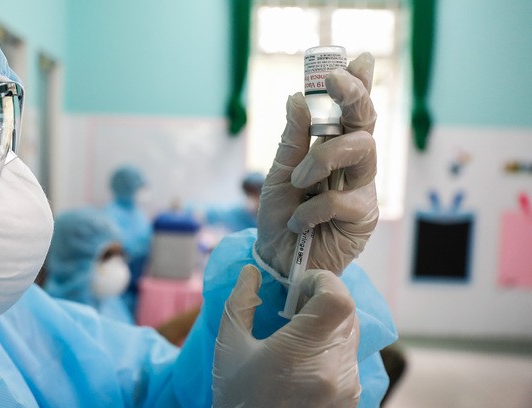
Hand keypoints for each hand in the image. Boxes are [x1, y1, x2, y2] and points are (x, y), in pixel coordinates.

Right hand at [212, 265, 360, 407]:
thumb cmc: (238, 400)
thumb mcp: (229, 349)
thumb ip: (241, 304)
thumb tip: (251, 272)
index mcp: (302, 353)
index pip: (338, 298)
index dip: (323, 281)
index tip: (300, 285)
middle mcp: (334, 370)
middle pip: (347, 312)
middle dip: (324, 300)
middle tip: (295, 307)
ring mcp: (347, 387)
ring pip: (351, 334)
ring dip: (329, 323)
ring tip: (297, 336)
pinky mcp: (352, 399)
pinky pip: (350, 357)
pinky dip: (332, 347)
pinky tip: (306, 360)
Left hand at [255, 52, 377, 275]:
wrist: (275, 258)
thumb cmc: (279, 216)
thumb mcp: (278, 174)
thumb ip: (292, 140)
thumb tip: (297, 98)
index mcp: (333, 150)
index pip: (352, 112)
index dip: (360, 84)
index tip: (359, 59)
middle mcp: (354, 166)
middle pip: (366, 122)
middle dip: (354, 96)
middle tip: (334, 81)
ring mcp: (363, 190)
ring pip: (362, 150)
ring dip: (322, 159)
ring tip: (297, 181)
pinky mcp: (364, 218)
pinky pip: (341, 199)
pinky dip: (312, 209)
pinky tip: (299, 222)